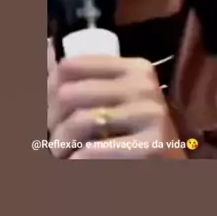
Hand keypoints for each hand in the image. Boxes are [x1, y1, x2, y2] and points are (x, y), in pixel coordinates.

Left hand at [47, 48, 183, 158]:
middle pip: (69, 93)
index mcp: (135, 68)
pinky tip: (79, 163)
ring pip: (78, 122)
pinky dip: (77, 162)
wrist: (169, 168)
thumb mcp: (114, 99)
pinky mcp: (151, 146)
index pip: (71, 65)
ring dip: (61, 145)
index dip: (49, 89)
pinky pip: (92, 152)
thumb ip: (82, 77)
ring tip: (64, 154)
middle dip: (53, 121)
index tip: (51, 110)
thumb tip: (46, 46)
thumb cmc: (133, 134)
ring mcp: (150, 115)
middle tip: (56, 138)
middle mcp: (144, 86)